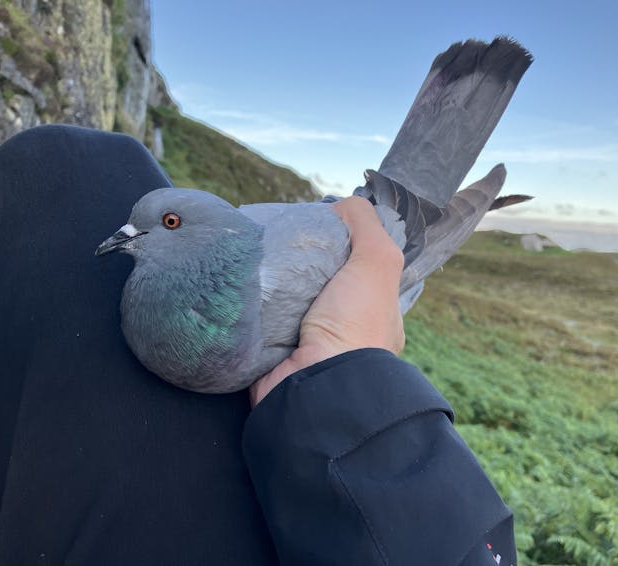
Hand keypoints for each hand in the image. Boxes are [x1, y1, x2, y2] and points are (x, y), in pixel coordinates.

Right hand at [249, 196, 404, 406]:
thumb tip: (343, 204)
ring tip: (252, 255)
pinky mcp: (272, 355)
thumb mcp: (377, 262)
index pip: (354, 269)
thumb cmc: (354, 323)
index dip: (336, 246)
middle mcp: (341, 330)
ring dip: (271, 283)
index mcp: (371, 313)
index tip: (311, 229)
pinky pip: (260, 321)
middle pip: (316, 282)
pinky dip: (252, 304)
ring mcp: (305, 345)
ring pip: (286, 300)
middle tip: (275, 239)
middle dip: (298, 263)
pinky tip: (240, 283)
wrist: (315, 387)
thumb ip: (367, 226)